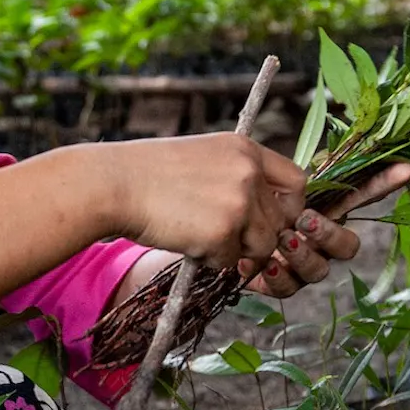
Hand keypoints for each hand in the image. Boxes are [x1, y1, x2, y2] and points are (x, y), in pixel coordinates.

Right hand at [108, 133, 306, 270]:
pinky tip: (184, 238)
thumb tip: (262, 213)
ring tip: (197, 233)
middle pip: (280, 221)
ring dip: (234, 249)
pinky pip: (232, 260)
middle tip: (220, 234)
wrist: (113, 184)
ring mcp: (240, 201)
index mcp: (245, 149)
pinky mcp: (224, 231)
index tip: (268, 218)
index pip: (296, 181)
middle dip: (255, 235)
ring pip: (262, 245)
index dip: (288, 206)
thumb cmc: (148, 174)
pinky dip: (210, 258)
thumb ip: (235, 176)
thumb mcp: (202, 157)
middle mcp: (249, 172)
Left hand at [240, 163, 409, 298]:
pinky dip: (279, 277)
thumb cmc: (239, 198)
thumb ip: (289, 175)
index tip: (407, 168)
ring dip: (303, 255)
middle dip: (330, 235)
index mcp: (321, 209)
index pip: (359, 195)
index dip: (383, 183)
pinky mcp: (278, 283)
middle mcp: (318, 241)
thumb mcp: (264, 179)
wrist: (207, 222)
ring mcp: (301, 264)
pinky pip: (288, 287)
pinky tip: (266, 265)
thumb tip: (310, 171)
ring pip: (319, 269)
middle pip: (347, 246)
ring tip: (283, 240)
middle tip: (306, 220)